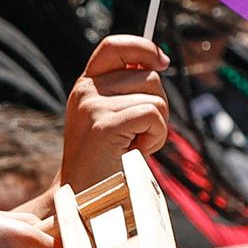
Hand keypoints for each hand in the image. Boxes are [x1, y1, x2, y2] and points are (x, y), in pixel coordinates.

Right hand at [61, 35, 169, 191]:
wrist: (84, 202)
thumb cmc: (106, 164)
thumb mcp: (113, 118)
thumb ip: (127, 90)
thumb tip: (158, 61)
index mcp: (85, 86)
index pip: (114, 46)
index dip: (142, 47)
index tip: (163, 62)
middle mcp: (85, 91)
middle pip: (149, 76)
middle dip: (158, 105)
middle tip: (139, 134)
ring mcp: (92, 107)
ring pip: (156, 98)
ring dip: (157, 127)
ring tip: (133, 146)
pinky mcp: (104, 126)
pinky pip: (152, 115)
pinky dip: (156, 137)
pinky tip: (136, 153)